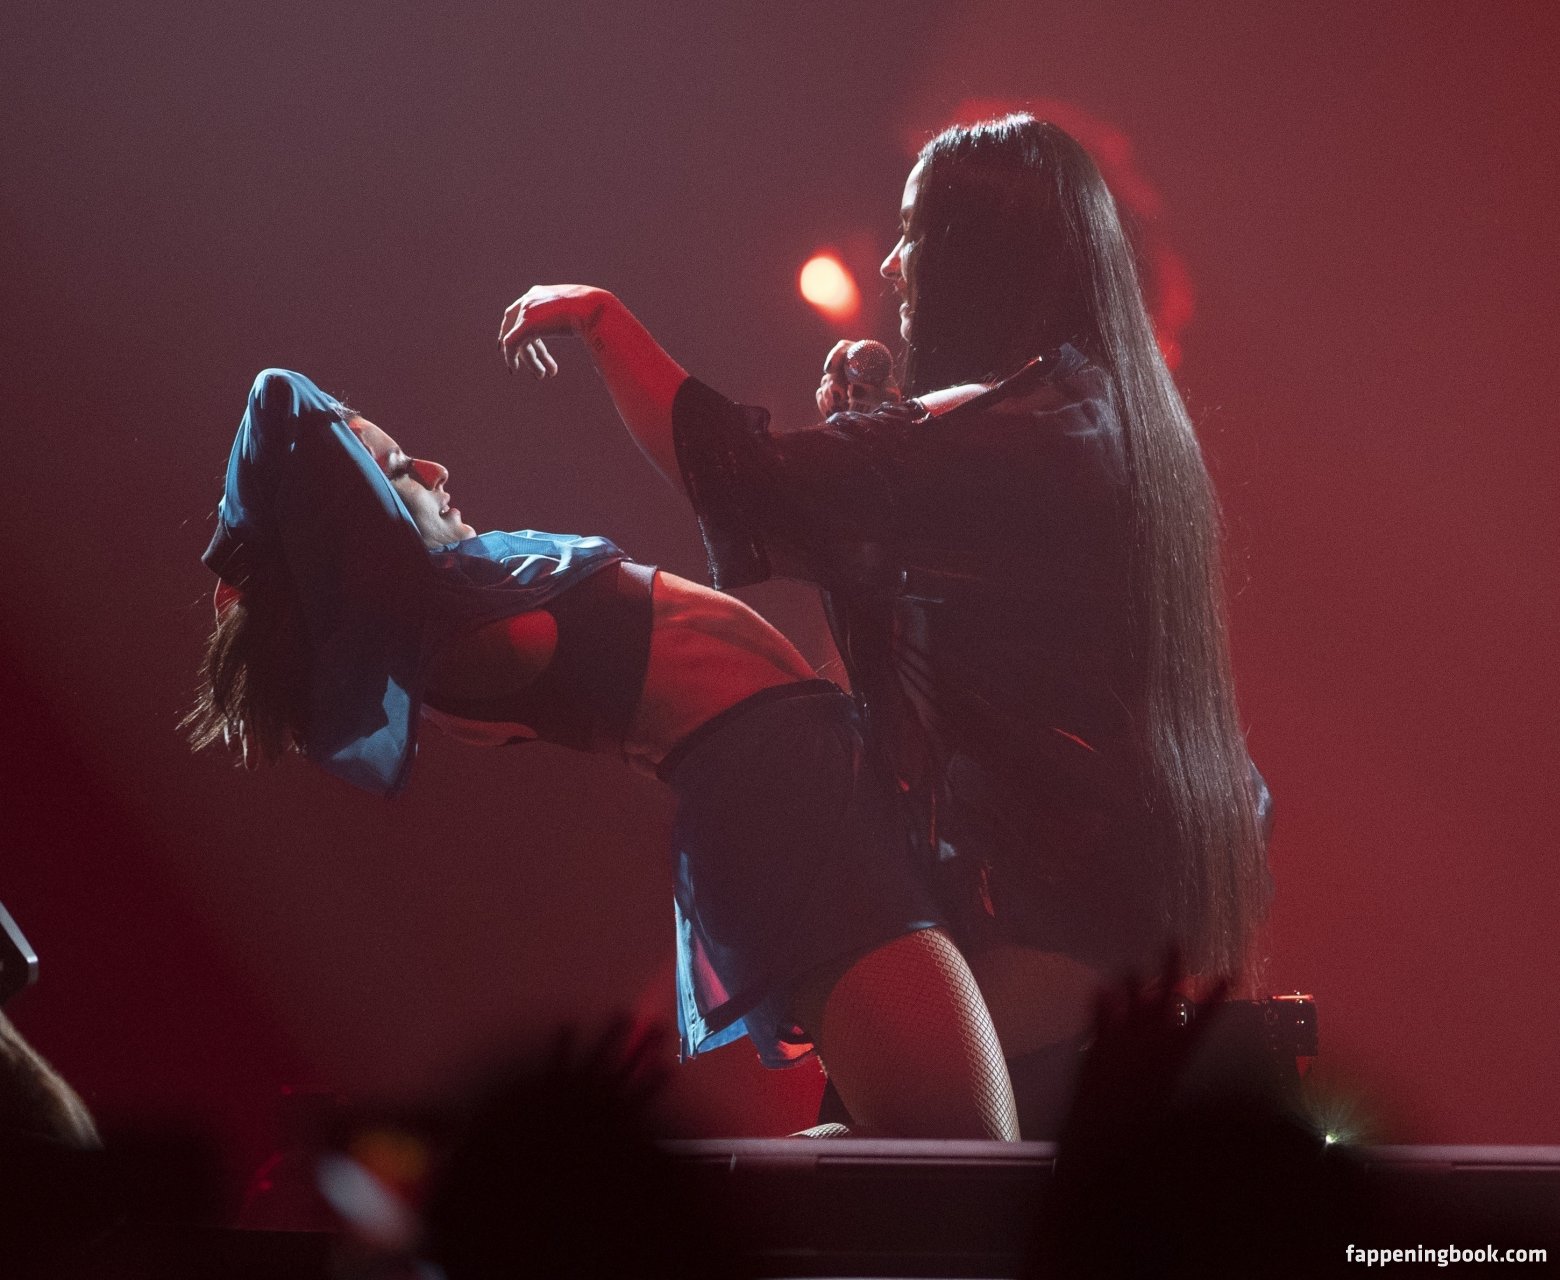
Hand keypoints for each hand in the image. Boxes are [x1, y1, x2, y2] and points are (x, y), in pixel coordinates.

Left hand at [498, 285, 616, 378]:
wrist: (594, 307)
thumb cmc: (595, 310)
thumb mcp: (579, 312)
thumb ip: (572, 319)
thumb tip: (585, 330)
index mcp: (539, 293)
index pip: (521, 311)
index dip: (516, 327)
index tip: (521, 343)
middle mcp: (529, 299)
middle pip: (511, 322)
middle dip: (511, 341)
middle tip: (515, 360)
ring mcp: (526, 311)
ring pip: (516, 339)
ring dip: (529, 360)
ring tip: (541, 376)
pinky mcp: (526, 325)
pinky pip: (512, 345)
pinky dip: (511, 359)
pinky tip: (515, 369)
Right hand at [816, 339, 899, 416]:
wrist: (881, 406)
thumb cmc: (887, 394)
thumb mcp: (889, 394)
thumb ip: (882, 393)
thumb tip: (862, 391)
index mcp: (859, 355)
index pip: (843, 349)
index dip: (834, 357)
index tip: (830, 369)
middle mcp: (845, 364)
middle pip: (832, 369)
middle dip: (833, 383)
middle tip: (842, 397)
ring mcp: (835, 377)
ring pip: (825, 383)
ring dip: (829, 397)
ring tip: (841, 408)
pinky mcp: (828, 391)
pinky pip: (820, 396)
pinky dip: (824, 405)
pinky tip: (833, 412)